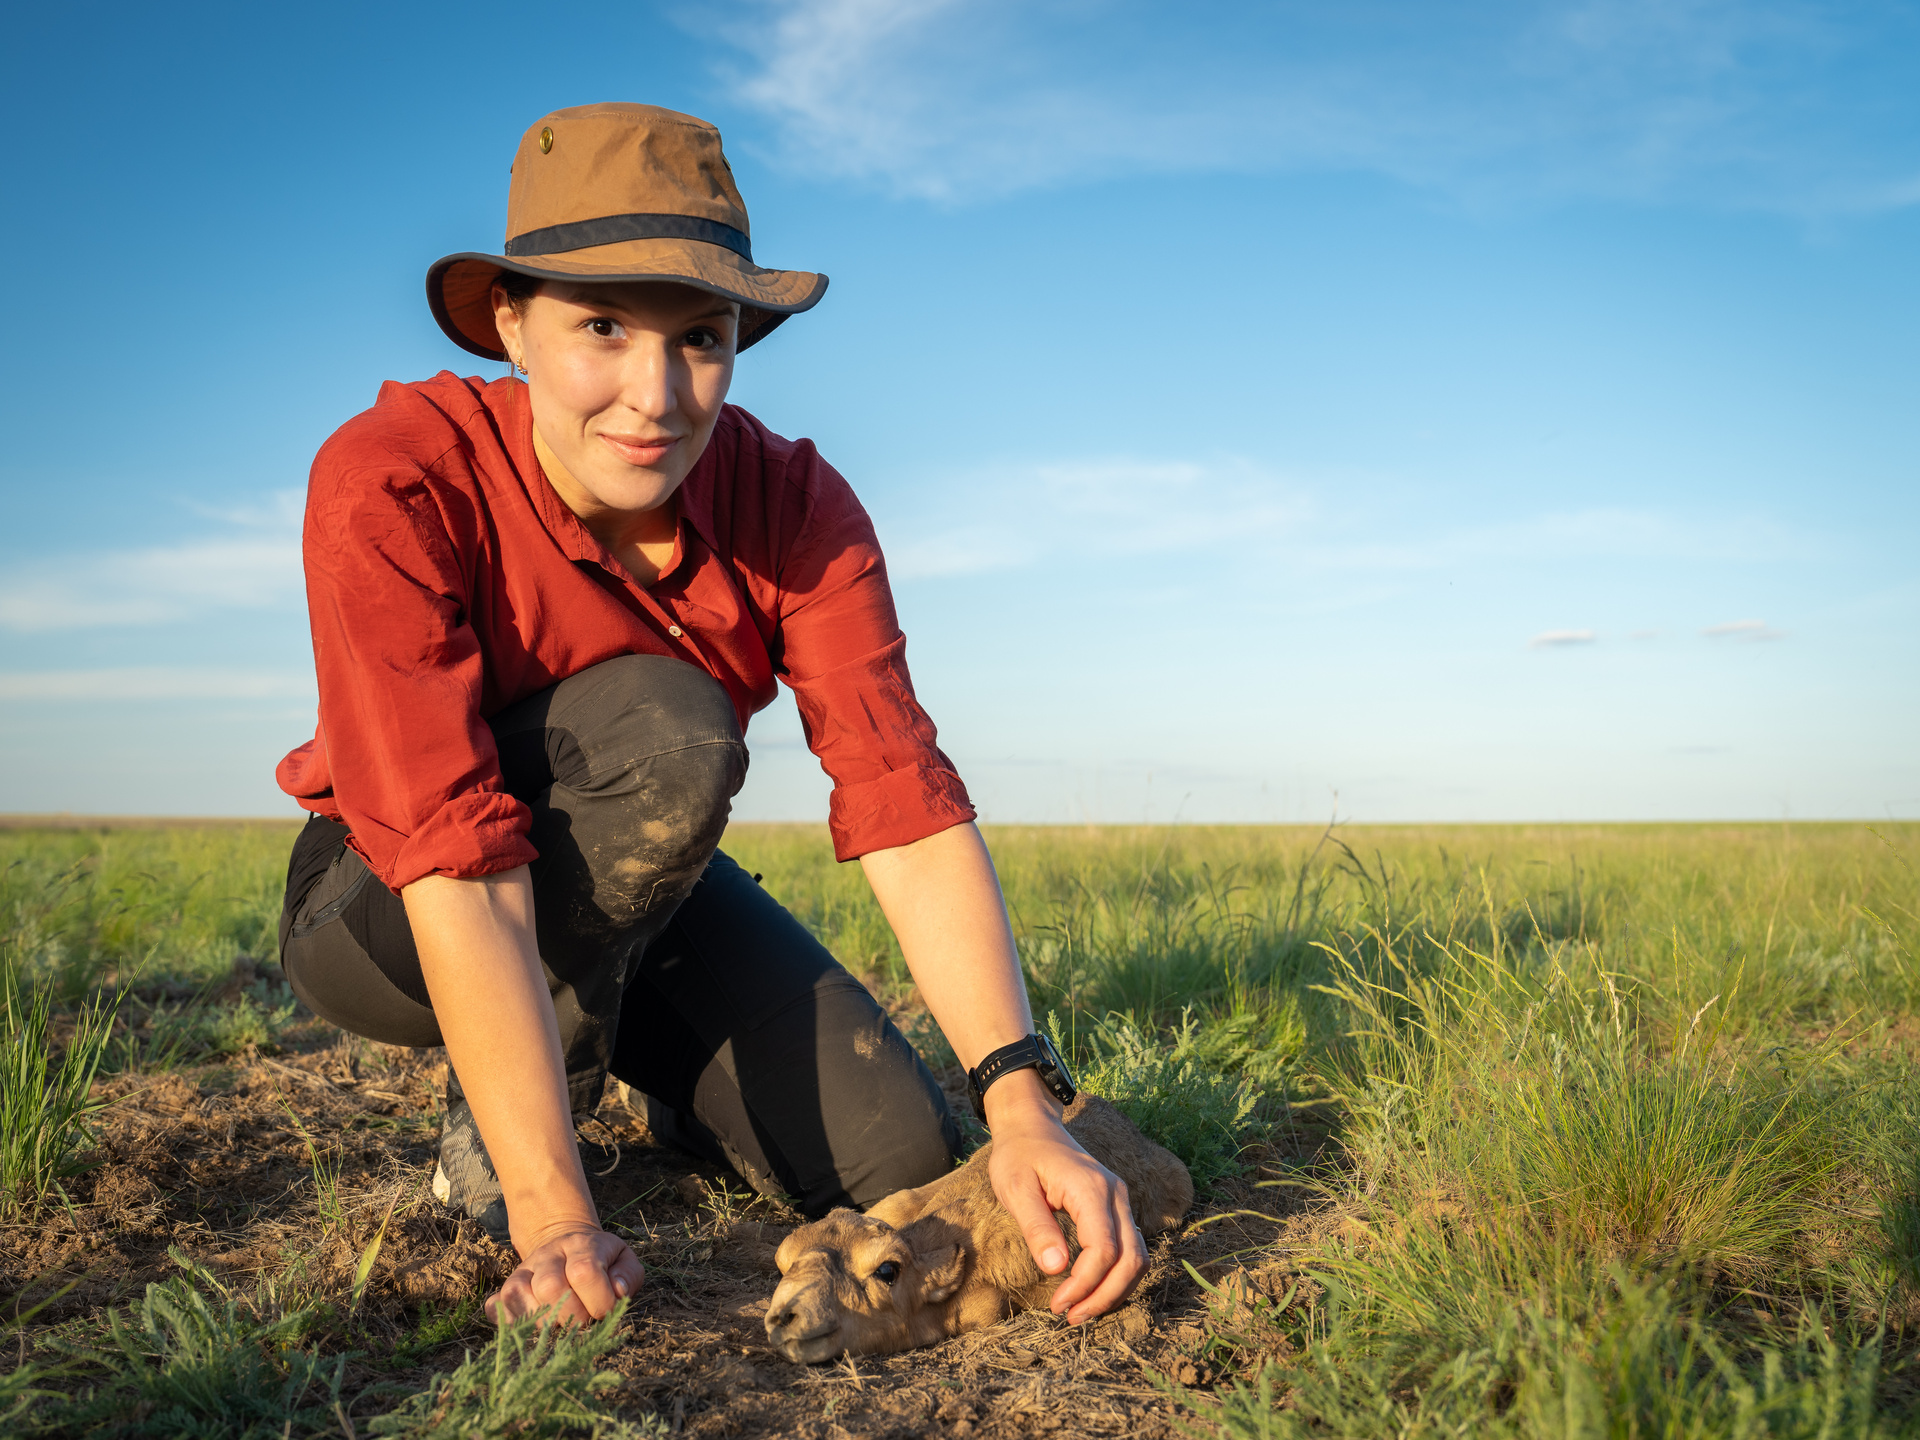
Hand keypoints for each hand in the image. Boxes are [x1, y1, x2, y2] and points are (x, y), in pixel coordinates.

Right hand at [486, 1221, 643, 1325]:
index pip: (585, 1271)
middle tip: (583, 1320)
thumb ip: (628, 1275)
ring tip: (560, 1322)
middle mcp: (548, 1255)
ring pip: (519, 1295)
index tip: (606, 1309)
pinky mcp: (506, 1287)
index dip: (599, 1299)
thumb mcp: (623, 1259)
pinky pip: (495, 1306)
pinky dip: (510, 1321)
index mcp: (581, 1245)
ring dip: (543, 1320)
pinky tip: (532, 1325)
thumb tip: (617, 1292)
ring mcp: (523, 1270)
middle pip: (550, 1286)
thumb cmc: (600, 1260)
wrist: (566, 1244)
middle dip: (572, 1314)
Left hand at [983, 1074, 1147, 1324]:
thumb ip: (1037, 1228)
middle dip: (1105, 1296)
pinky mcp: (1116, 1207)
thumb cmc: (1018, 1156)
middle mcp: (1115, 1194)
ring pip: (1138, 1257)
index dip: (1085, 1284)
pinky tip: (1091, 1290)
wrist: (1032, 1127)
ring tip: (1081, 1310)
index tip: (1058, 1304)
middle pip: (1132, 1259)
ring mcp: (1120, 1200)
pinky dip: (1117, 1276)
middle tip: (1071, 1317)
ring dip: (1115, 1290)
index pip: (1104, 1250)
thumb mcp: (1015, 1189)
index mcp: (1091, 1189)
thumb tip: (1056, 1269)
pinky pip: (1130, 1248)